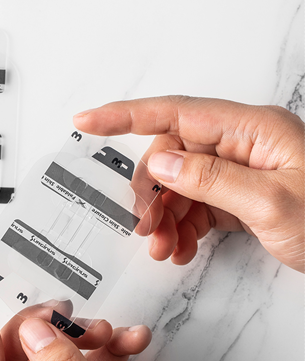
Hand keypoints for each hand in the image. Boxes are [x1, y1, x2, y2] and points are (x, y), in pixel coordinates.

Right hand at [74, 96, 304, 271]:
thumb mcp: (274, 204)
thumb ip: (211, 178)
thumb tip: (160, 162)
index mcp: (252, 130)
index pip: (174, 112)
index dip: (124, 116)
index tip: (86, 121)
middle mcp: (242, 144)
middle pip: (171, 154)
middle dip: (151, 192)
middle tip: (146, 227)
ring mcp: (240, 170)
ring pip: (179, 183)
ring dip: (165, 216)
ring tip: (165, 248)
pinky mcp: (240, 195)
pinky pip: (196, 204)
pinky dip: (182, 227)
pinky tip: (181, 248)